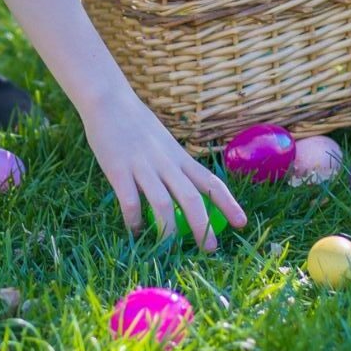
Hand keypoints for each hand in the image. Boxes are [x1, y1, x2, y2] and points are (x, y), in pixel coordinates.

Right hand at [82, 86, 246, 251]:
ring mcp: (142, 167)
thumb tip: (186, 189)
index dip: (228, 203)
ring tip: (169, 249)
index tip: (242, 222)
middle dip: (203, 226)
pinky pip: (129, 200)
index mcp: (179, 157)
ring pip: (162, 204)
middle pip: (192, 198)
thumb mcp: (164, 142)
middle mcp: (166, 163)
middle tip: (210, 248)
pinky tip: (134, 230)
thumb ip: (174, 164)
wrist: (108, 101)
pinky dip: (133, 219)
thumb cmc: (136, 123)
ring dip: (168, 230)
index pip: (211, 182)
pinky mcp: (118, 170)